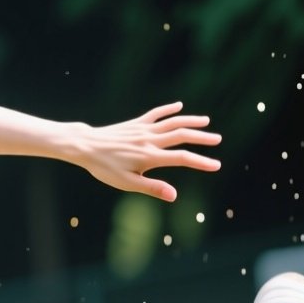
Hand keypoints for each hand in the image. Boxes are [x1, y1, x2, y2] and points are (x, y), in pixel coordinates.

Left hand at [73, 102, 221, 201]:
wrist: (85, 146)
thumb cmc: (104, 168)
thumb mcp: (127, 183)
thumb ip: (152, 188)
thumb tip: (174, 196)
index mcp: (150, 157)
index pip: (182, 159)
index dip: (201, 162)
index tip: (216, 165)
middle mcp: (150, 140)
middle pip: (182, 136)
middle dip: (202, 138)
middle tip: (218, 140)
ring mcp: (143, 130)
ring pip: (172, 122)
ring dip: (191, 121)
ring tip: (206, 121)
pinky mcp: (135, 124)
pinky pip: (155, 114)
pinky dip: (168, 109)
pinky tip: (179, 106)